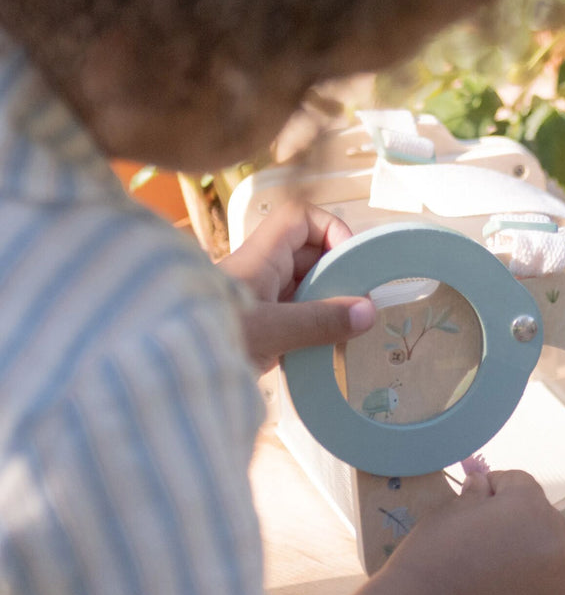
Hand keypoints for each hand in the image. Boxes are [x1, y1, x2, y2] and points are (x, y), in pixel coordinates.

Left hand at [220, 201, 375, 373]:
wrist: (165, 376)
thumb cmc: (209, 339)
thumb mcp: (270, 330)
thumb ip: (319, 320)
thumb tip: (368, 311)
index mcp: (261, 257)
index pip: (299, 219)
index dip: (329, 228)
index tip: (349, 259)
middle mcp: (261, 272)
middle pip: (309, 254)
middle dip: (337, 273)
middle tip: (359, 300)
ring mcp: (261, 301)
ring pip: (305, 286)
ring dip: (329, 303)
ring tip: (350, 327)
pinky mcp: (261, 329)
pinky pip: (297, 316)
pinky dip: (316, 326)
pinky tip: (330, 347)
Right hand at [376, 470, 564, 594]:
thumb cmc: (432, 558)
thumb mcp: (449, 512)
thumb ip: (475, 494)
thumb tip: (482, 484)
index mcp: (531, 507)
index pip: (519, 482)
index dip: (494, 488)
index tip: (473, 503)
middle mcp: (556, 542)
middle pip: (539, 520)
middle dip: (514, 523)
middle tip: (480, 541)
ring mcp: (559, 585)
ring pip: (543, 558)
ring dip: (522, 560)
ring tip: (485, 574)